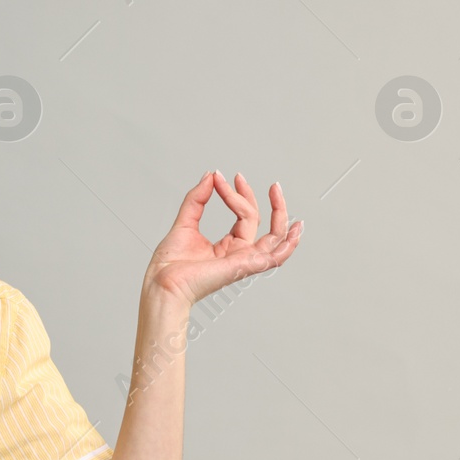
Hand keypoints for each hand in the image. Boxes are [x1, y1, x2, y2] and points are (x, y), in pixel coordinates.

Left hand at [142, 170, 301, 307]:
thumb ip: (197, 200)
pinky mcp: (245, 266)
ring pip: (274, 236)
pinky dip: (289, 244)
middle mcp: (238, 254)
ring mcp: (243, 260)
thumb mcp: (184, 223)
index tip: (218, 177)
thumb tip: (210, 177)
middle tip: (240, 177)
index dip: (232, 193)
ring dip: (280, 212)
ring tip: (275, 190)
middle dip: (251, 196)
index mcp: (226, 247)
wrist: (162, 283)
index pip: (241, 216)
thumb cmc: (169, 265)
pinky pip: (276, 257)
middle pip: (256, 220)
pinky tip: (296, 228)